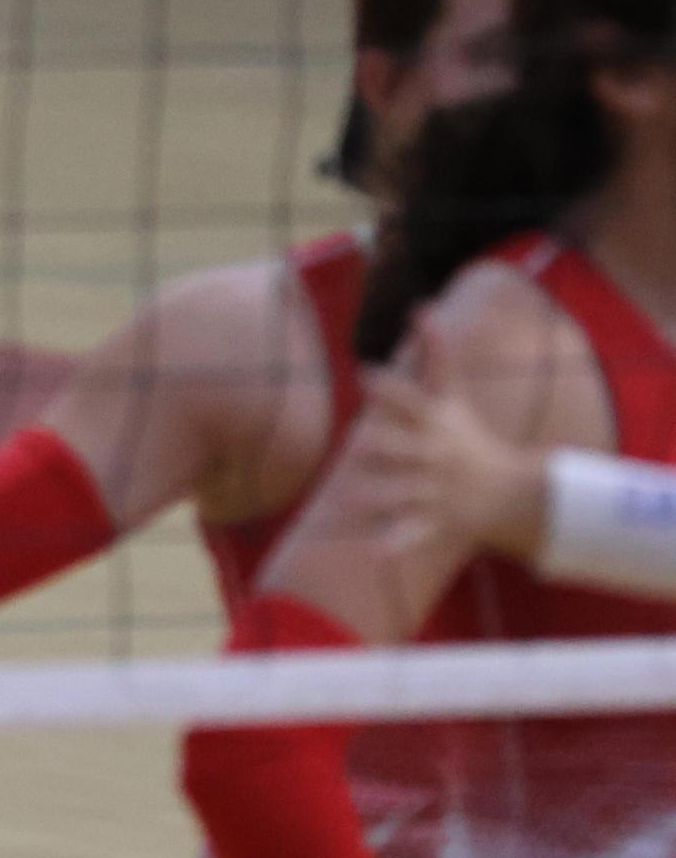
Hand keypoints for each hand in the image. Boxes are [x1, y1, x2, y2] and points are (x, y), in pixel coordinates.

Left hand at [343, 317, 545, 560]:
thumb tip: (422, 304)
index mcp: (435, 422)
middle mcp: (434, 456)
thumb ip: (437, 354)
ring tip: (347, 500)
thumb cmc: (467, 434)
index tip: (365, 373)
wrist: (510, 492)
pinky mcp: (435, 522)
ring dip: (376, 497)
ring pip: (400, 494)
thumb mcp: (453, 395)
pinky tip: (373, 553)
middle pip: (401, 450)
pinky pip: (412, 534)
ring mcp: (435, 490)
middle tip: (356, 447)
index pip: (410, 400)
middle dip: (378, 448)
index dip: (389, 387)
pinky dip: (394, 545)